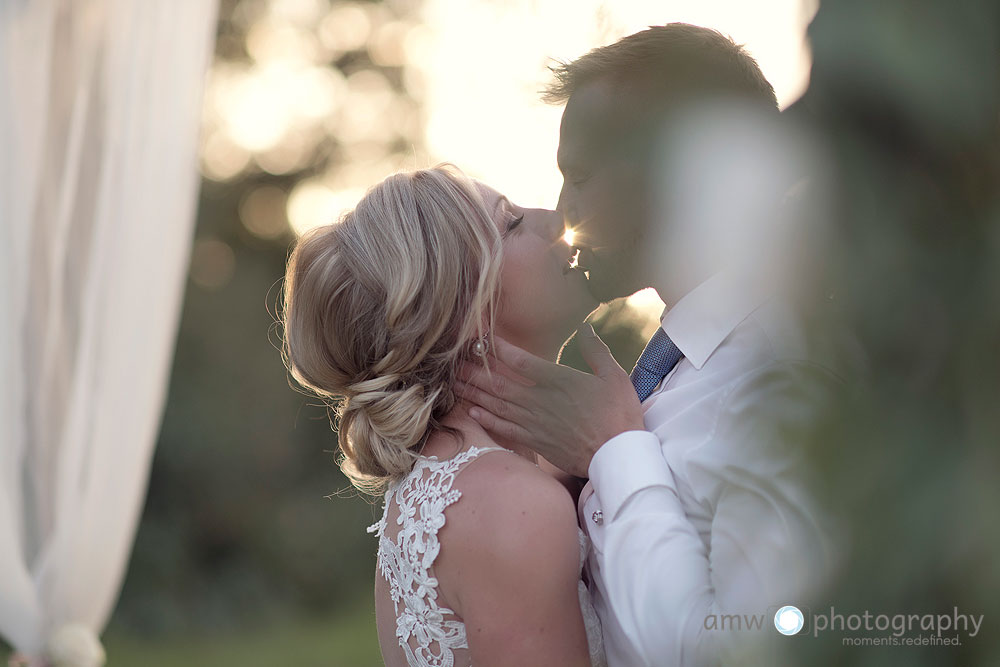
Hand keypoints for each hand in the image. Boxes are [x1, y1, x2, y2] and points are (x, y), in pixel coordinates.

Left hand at [455, 324, 644, 477]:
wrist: (616, 456)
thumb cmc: (618, 414)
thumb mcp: (613, 375)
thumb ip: (595, 350)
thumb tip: (586, 328)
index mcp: (555, 378)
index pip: (517, 358)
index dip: (495, 347)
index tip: (478, 338)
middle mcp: (537, 399)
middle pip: (497, 381)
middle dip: (474, 369)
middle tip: (453, 360)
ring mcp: (533, 421)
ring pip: (495, 404)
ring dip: (473, 392)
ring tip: (454, 382)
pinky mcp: (534, 441)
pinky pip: (504, 428)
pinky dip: (486, 419)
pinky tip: (472, 413)